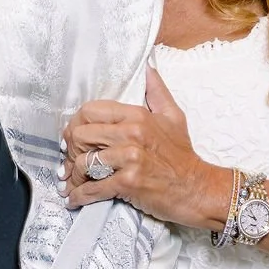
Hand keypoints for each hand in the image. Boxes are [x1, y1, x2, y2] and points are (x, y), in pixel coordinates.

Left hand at [62, 66, 227, 226]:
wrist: (197, 188)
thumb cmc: (182, 156)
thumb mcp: (174, 117)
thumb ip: (157, 92)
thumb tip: (148, 69)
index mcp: (137, 115)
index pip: (90, 111)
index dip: (75, 125)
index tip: (74, 139)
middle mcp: (131, 134)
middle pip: (80, 135)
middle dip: (71, 151)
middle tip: (72, 162)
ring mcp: (129, 158)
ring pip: (83, 162)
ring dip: (74, 176)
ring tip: (75, 182)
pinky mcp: (128, 182)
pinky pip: (93, 188)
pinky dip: (80, 196)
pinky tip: (76, 199)